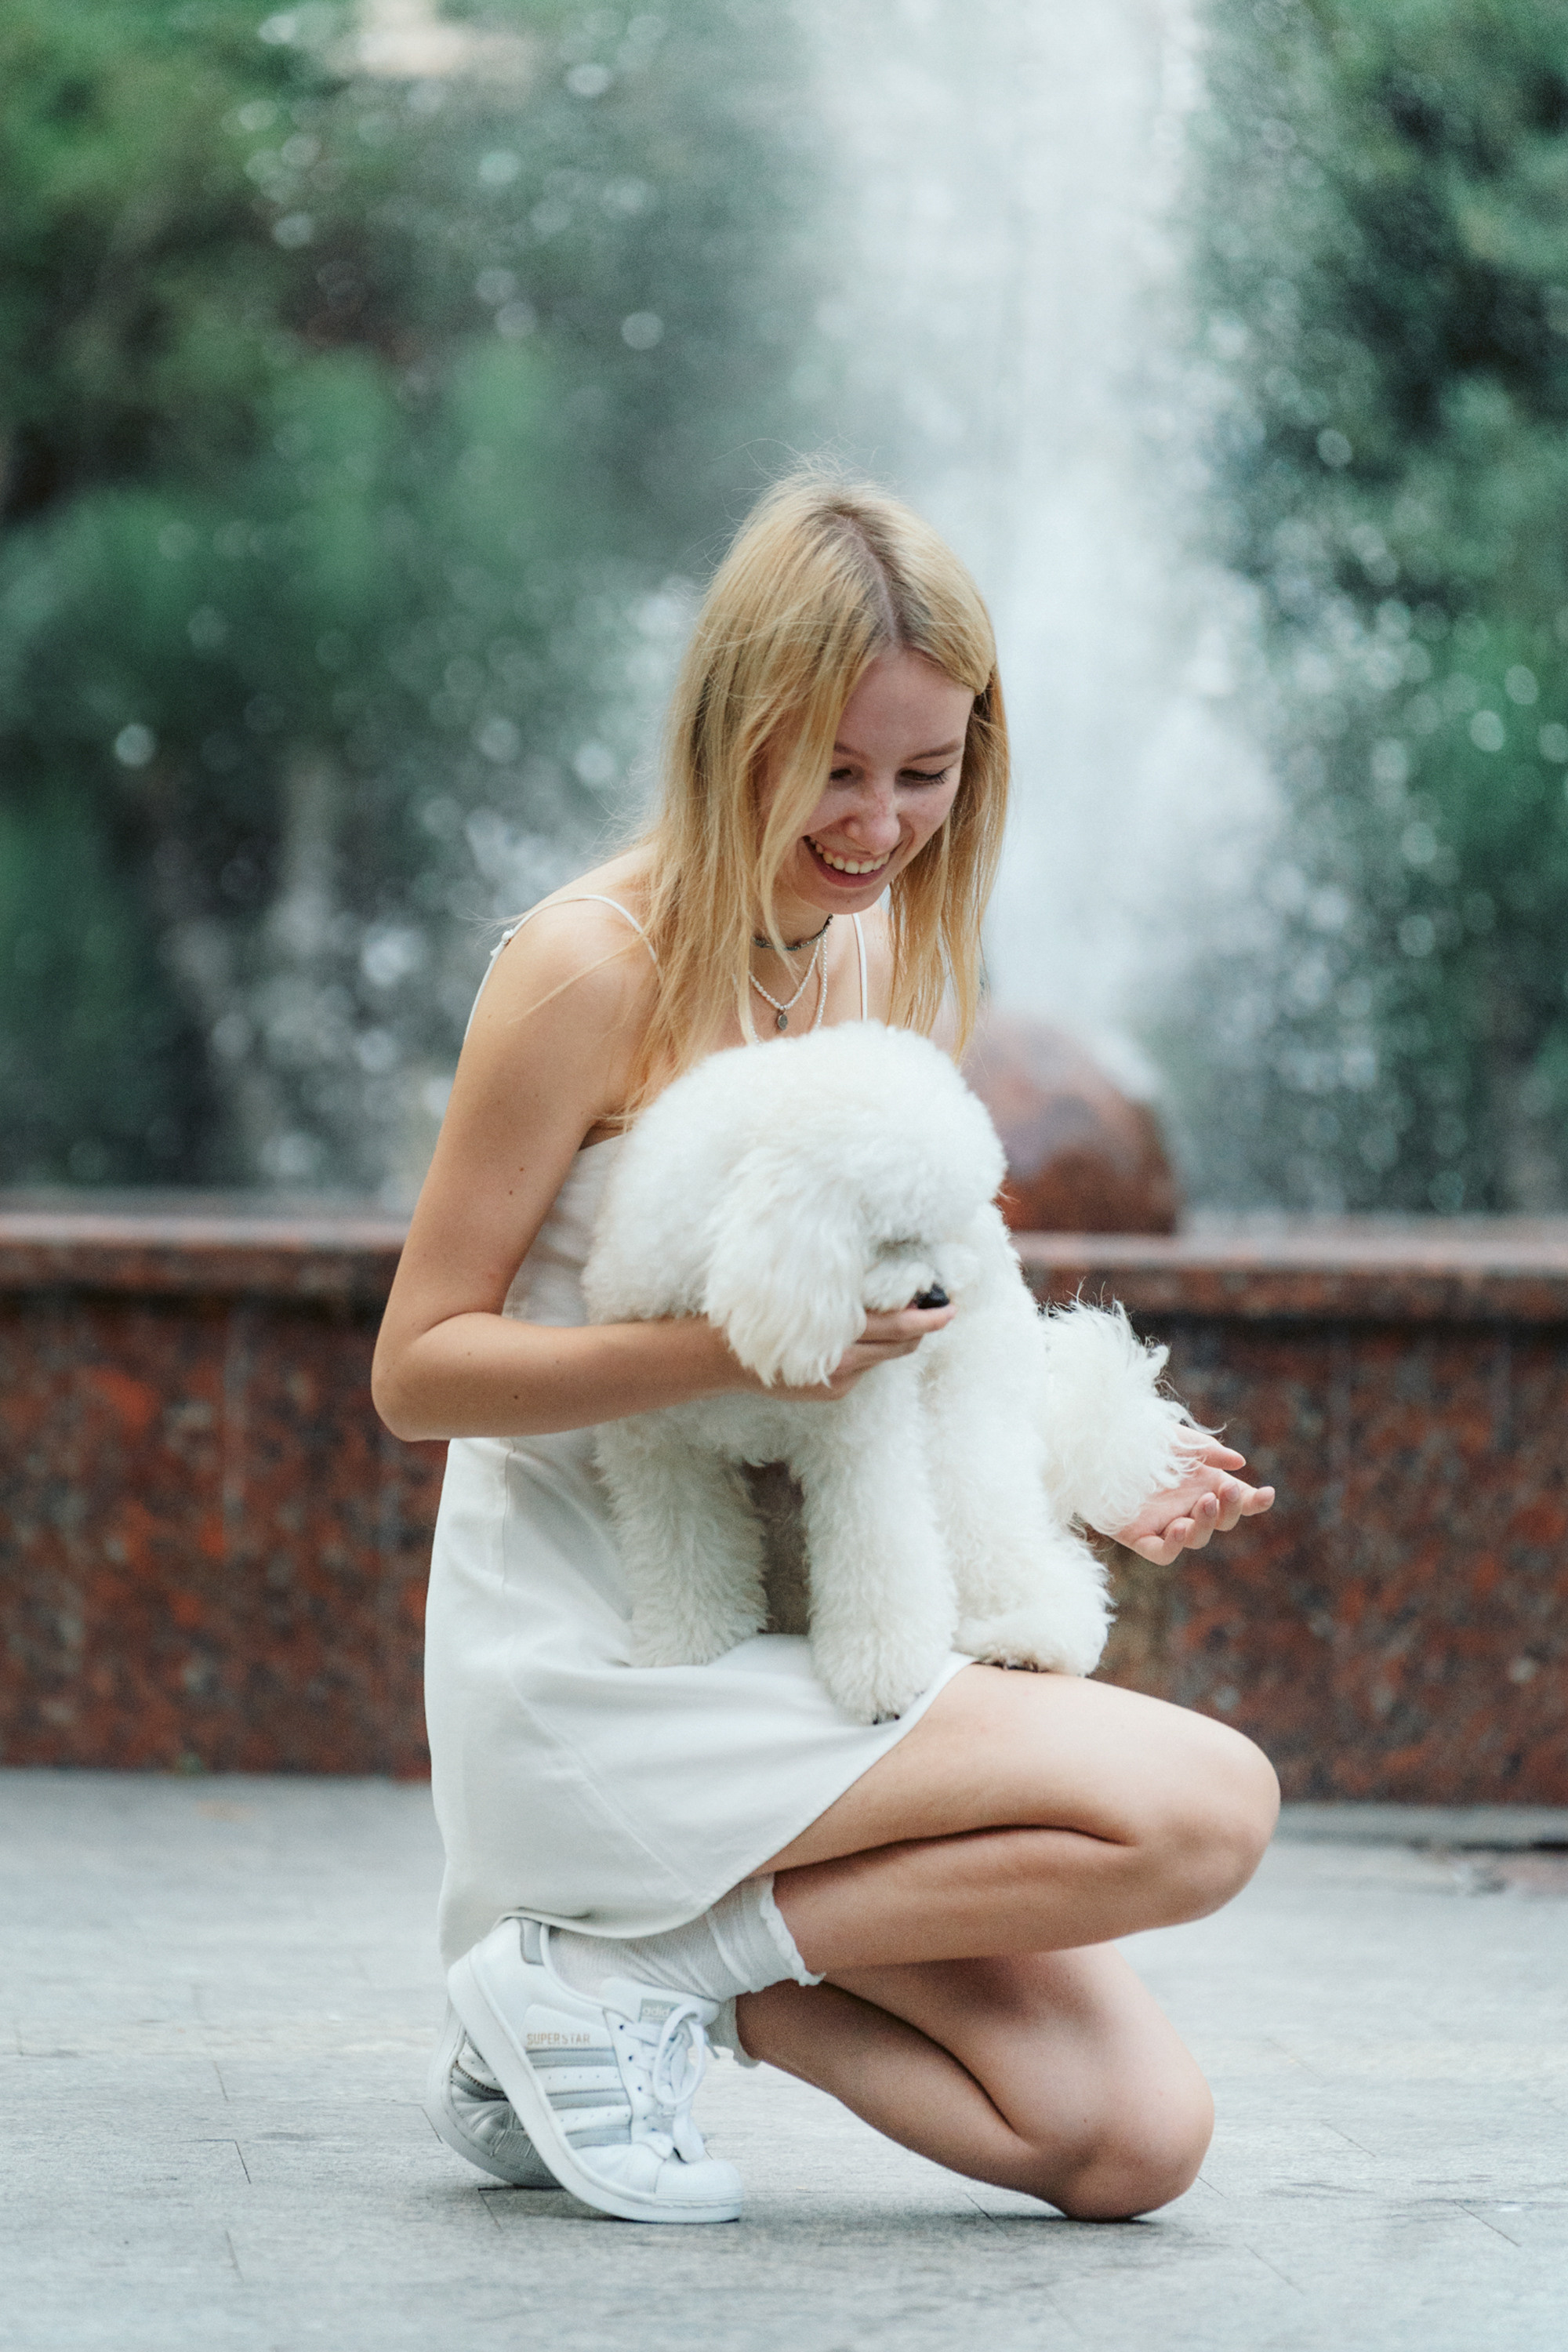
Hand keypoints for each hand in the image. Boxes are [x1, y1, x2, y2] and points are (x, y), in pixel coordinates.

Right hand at [741, 1301, 956, 1401]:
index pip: (896, 1326)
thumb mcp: (804, 1296)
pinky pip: (864, 1368)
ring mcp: (837, 1381)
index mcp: (836, 1335)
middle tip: (944, 1310)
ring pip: (885, 1357)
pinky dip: (871, 1351)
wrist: (721, 1357)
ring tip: (911, 1317)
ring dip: (901, 1339)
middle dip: (924, 1328)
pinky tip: (863, 1336)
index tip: (949, 1306)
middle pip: (900, 1345)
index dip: (926, 1317)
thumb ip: (844, 1296)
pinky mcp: (832, 1392)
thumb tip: (888, 1286)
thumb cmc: (762, 1313)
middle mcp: (841, 1363)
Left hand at [1109, 1442, 1274, 1563]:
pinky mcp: (1138, 1537)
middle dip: (1229, 1508)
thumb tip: (1240, 1462)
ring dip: (1206, 1523)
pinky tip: (1177, 1527)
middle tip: (1224, 1490)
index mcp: (1201, 1484)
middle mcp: (1186, 1506)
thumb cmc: (1135, 1438)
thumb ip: (1205, 1450)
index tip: (1268, 1492)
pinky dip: (1173, 1545)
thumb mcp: (1174, 1438)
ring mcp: (1164, 1523)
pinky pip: (1162, 1553)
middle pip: (1221, 1521)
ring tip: (1203, 1502)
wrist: (1092, 1445)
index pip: (1237, 1501)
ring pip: (1195, 1538)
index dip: (1254, 1502)